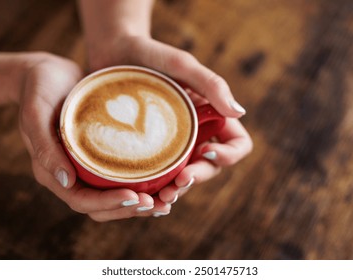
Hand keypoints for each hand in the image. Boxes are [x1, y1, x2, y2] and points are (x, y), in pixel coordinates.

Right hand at [19, 52, 169, 221]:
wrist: (48, 73)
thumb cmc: (38, 90)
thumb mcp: (35, 113)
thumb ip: (45, 147)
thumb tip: (67, 181)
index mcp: (54, 172)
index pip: (81, 201)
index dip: (108, 204)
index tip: (134, 197)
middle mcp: (72, 174)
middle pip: (101, 206)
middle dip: (129, 209)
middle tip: (157, 204)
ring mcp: (87, 166)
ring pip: (114, 195)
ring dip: (138, 203)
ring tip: (166, 201)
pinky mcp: (101, 154)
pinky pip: (121, 175)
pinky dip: (141, 183)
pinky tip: (163, 180)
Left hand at [87, 36, 252, 205]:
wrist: (112, 53)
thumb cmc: (151, 55)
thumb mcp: (182, 66)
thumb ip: (212, 85)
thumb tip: (240, 112)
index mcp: (211, 116)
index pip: (237, 144)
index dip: (228, 155)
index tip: (206, 152)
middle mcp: (196, 133)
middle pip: (210, 167)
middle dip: (197, 179)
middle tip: (176, 186)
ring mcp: (172, 144)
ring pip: (184, 176)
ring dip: (177, 191)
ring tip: (161, 198)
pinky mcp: (149, 150)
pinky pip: (159, 175)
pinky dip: (156, 188)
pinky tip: (144, 195)